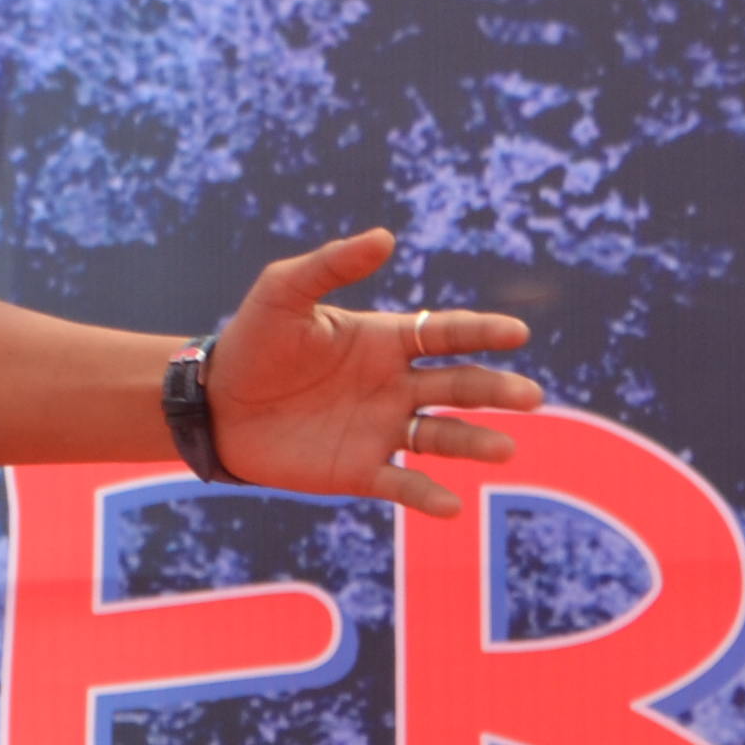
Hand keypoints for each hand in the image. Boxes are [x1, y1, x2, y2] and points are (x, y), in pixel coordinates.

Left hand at [203, 228, 541, 517]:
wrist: (214, 403)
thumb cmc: (253, 341)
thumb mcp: (284, 292)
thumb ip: (333, 265)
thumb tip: (386, 237)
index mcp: (386, 340)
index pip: (446, 334)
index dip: (482, 332)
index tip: (517, 334)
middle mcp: (394, 385)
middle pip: (458, 387)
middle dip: (495, 391)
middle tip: (530, 396)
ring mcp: (380, 429)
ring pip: (442, 437)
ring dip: (475, 444)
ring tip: (506, 449)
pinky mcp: (359, 470)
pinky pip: (402, 483)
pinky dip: (428, 496)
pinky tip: (451, 507)